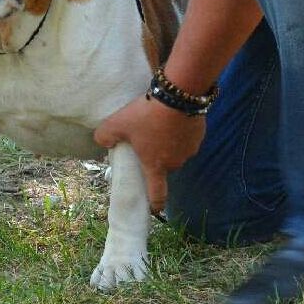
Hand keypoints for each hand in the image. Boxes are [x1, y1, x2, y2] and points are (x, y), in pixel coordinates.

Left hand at [94, 95, 205, 212]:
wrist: (178, 94)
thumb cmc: (147, 115)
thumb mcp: (118, 123)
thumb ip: (105, 136)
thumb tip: (104, 141)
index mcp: (156, 165)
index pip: (157, 193)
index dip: (155, 204)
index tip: (154, 209)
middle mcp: (175, 162)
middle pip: (165, 166)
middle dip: (158, 158)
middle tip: (148, 141)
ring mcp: (190, 149)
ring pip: (177, 151)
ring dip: (171, 143)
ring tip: (161, 124)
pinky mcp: (199, 134)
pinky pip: (188, 137)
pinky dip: (181, 131)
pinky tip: (174, 117)